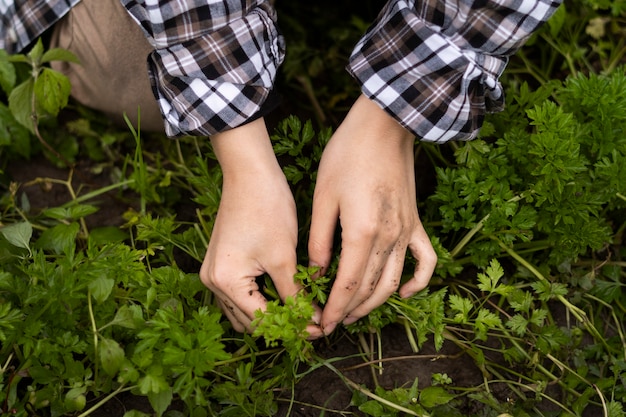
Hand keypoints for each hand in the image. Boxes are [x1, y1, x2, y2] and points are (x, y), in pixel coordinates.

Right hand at [200, 118, 322, 337]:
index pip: (262, 320)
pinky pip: (240, 293)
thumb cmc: (266, 209)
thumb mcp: (284, 257)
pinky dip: (260, 298)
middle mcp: (212, 282)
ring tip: (301, 310)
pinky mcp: (220, 263)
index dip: (292, 328)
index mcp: (226, 282)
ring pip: (244, 309)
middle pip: (249, 320)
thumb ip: (295, 294)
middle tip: (312, 322)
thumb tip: (311, 321)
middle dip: (280, 323)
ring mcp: (213, 273)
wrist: (249, 173)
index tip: (319, 331)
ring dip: (269, 313)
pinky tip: (284, 294)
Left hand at [308, 95, 436, 334]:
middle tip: (331, 323)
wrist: (384, 126)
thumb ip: (320, 239)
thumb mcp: (323, 197)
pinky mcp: (415, 222)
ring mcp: (406, 231)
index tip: (322, 325)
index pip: (347, 285)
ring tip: (354, 314)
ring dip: (374, 304)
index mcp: (362, 232)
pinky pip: (425, 261)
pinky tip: (403, 292)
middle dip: (349, 311)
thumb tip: (316, 272)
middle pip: (369, 289)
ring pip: (393, 282)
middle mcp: (389, 238)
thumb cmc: (347, 155)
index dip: (334, 309)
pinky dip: (417, 282)